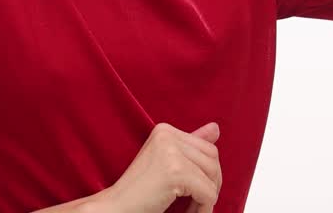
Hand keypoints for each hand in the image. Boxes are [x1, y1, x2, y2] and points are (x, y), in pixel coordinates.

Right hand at [96, 122, 222, 212]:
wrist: (116, 208)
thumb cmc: (140, 192)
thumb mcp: (167, 164)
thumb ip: (190, 146)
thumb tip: (216, 128)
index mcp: (164, 131)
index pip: (208, 148)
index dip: (206, 175)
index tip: (192, 192)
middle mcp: (167, 135)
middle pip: (213, 159)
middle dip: (211, 185)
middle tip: (195, 203)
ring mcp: (170, 152)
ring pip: (213, 176)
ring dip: (208, 198)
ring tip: (190, 209)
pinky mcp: (175, 171)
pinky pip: (208, 193)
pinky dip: (204, 209)